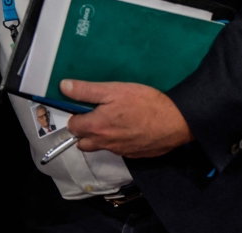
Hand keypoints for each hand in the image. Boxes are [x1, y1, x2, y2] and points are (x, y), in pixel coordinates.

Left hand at [62, 80, 194, 158]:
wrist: (178, 121)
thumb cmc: (144, 103)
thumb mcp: (113, 90)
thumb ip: (86, 91)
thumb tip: (63, 87)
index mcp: (97, 128)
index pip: (72, 127)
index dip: (76, 116)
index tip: (85, 108)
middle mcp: (106, 144)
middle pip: (83, 143)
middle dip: (84, 131)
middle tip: (96, 115)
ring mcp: (121, 152)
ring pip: (101, 147)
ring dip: (101, 137)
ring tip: (113, 120)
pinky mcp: (136, 155)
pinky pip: (119, 150)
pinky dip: (118, 141)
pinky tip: (129, 128)